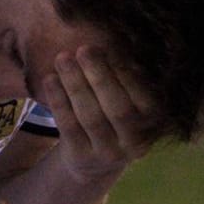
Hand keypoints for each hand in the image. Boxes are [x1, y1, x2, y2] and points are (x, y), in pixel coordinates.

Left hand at [43, 47, 158, 183]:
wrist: (95, 164)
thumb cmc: (114, 119)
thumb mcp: (129, 102)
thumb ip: (124, 78)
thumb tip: (115, 39)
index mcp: (152, 123)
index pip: (143, 97)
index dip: (126, 73)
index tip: (110, 48)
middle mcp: (135, 143)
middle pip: (118, 108)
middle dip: (99, 76)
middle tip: (84, 49)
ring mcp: (108, 154)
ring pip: (91, 116)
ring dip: (75, 84)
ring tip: (62, 58)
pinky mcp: (81, 157)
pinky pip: (68, 126)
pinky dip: (59, 101)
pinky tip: (50, 79)